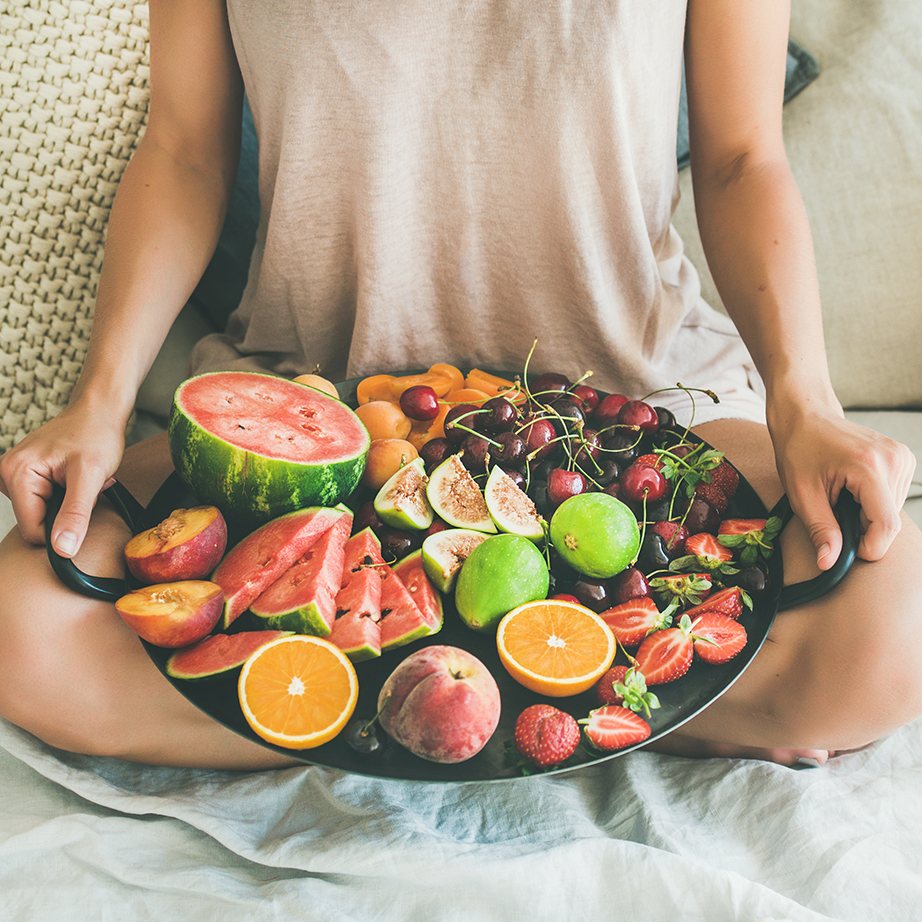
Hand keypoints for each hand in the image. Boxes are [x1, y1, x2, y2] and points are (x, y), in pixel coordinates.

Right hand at [0, 401, 126, 557]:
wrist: (99, 410)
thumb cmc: (96, 434)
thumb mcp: (90, 476)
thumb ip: (75, 514)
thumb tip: (62, 549)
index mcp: (15, 474)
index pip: (33, 531)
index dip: (63, 529)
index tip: (84, 505)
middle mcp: (6, 473)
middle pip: (35, 522)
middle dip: (66, 512)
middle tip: (85, 487)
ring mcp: (14, 474)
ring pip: (41, 512)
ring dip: (67, 503)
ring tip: (80, 480)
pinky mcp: (25, 475)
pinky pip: (43, 500)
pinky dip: (64, 494)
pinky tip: (75, 478)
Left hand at [770, 409, 915, 569]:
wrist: (805, 415)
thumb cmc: (798, 449)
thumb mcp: (802, 494)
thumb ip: (820, 530)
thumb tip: (829, 562)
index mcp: (869, 467)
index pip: (886, 525)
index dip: (868, 547)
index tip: (847, 549)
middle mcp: (894, 460)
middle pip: (890, 521)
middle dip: (863, 529)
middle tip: (833, 512)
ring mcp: (902, 456)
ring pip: (893, 511)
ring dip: (867, 515)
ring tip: (841, 496)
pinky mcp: (903, 458)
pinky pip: (893, 497)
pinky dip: (873, 502)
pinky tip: (852, 489)